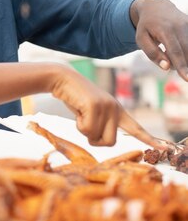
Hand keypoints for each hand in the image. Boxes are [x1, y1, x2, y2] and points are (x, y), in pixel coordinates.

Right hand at [50, 65, 167, 149]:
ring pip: (97, 137)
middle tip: (85, 125)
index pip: (136, 128)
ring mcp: (106, 107)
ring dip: (85, 131)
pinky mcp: (95, 106)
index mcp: (117, 110)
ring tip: (80, 114)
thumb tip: (101, 139)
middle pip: (111, 142)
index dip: (149, 140)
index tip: (165, 148)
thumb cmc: (74, 97)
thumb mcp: (91, 112)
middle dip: (95, 139)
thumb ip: (101, 123)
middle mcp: (115, 109)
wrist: (63, 79)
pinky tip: (77, 110)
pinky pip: (87, 130)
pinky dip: (78, 125)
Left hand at [130, 0, 187, 81]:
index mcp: (165, 29)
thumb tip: (166, 67)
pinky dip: (185, 51)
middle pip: (187, 51)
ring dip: (183, 58)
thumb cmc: (146, 26)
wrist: (157, 7)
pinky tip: (176, 49)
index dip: (181, 65)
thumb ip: (152, 53)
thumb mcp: (141, 38)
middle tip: (174, 65)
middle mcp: (180, 26)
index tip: (187, 79)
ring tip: (168, 51)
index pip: (175, 51)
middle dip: (184, 64)